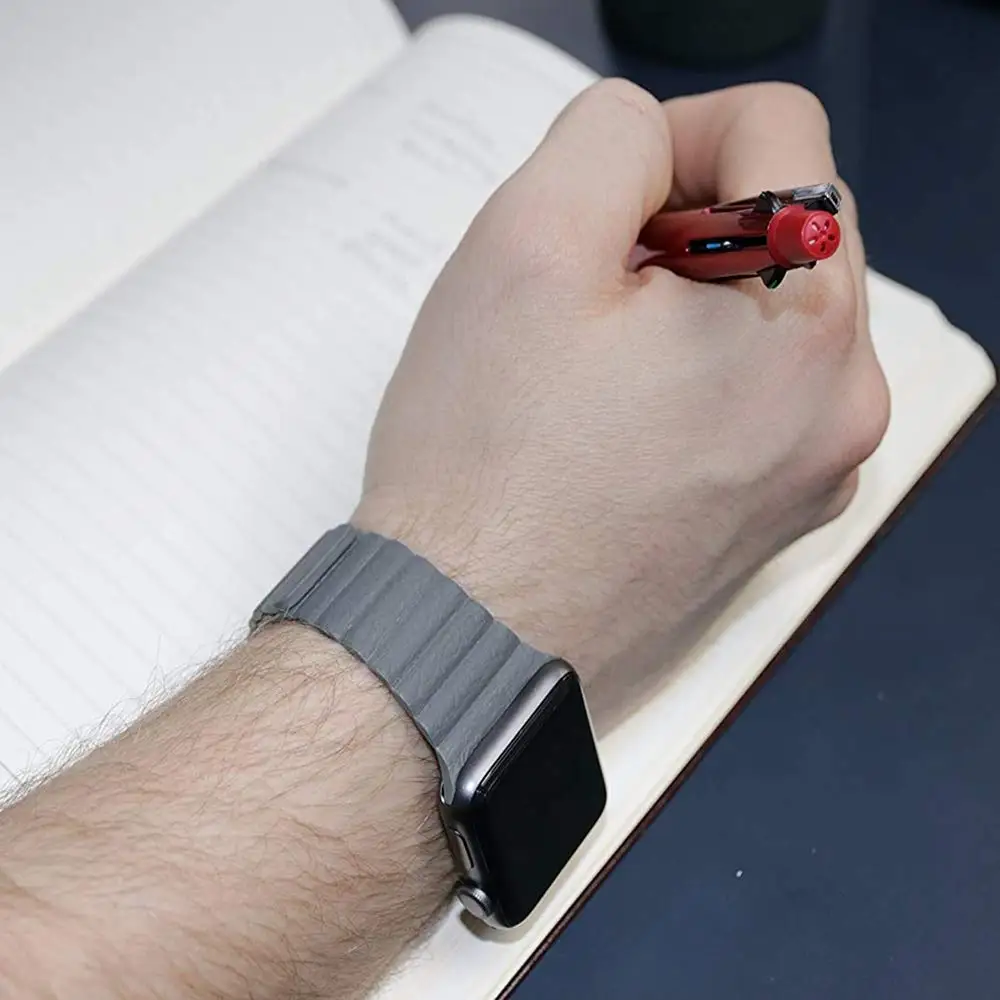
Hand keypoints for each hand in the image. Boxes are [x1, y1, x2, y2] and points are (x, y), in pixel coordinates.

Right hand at [354, 80, 888, 724]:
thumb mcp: (522, 243)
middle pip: (783, 230)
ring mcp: (812, 476)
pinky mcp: (770, 521)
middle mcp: (841, 407)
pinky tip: (608, 430)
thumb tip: (650, 145)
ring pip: (768, 319)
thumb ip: (606, 139)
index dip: (672, 134)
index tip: (598, 205)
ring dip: (686, 307)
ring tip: (586, 369)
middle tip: (581, 293)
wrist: (466, 642)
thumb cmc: (483, 465)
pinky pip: (752, 402)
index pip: (778, 131)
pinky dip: (691, 382)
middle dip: (681, 229)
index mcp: (805, 323)